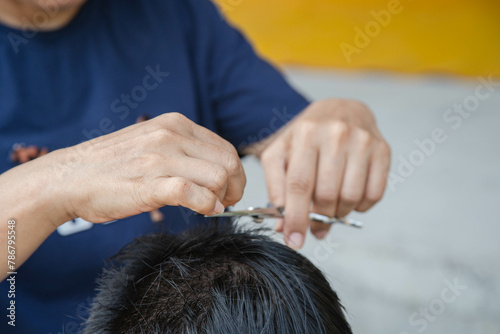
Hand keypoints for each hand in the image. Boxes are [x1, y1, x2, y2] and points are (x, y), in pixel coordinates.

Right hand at [57, 113, 245, 223]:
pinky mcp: (150, 183)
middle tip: (228, 201)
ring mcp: (160, 158)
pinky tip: (204, 211)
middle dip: (236, 186)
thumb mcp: (152, 142)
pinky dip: (207, 205)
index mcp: (174, 124)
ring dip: (223, 197)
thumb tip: (215, 173)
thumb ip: (183, 151)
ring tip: (213, 207)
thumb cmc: (111, 164)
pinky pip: (193, 194)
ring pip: (218, 176)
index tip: (230, 188)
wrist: (69, 177)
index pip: (224, 147)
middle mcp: (171, 135)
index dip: (235, 172)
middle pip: (228, 161)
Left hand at [260, 99, 390, 248]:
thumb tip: (282, 226)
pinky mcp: (383, 150)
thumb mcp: (280, 154)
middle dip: (318, 220)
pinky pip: (374, 194)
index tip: (294, 241)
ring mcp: (363, 141)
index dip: (296, 218)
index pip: (300, 185)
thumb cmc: (305, 136)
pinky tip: (348, 197)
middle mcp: (336, 134)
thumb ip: (276, 188)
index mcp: (306, 134)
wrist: (339, 109)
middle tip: (315, 228)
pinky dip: (360, 206)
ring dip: (338, 214)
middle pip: (327, 195)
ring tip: (330, 210)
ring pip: (351, 197)